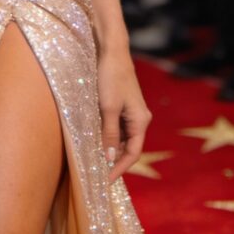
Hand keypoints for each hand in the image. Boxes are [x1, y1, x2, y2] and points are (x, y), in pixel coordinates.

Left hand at [98, 48, 151, 182]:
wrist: (111, 51)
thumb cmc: (111, 77)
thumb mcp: (108, 108)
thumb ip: (109, 135)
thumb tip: (109, 159)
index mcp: (140, 120)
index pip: (133, 154)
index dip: (119, 169)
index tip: (104, 182)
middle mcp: (139, 118)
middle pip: (128, 147)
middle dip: (113, 161)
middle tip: (96, 174)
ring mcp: (130, 111)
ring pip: (121, 138)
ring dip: (108, 148)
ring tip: (92, 160)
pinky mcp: (121, 105)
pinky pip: (115, 127)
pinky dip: (106, 136)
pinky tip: (94, 141)